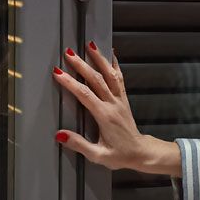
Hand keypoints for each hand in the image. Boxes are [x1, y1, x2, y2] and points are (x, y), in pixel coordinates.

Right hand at [53, 43, 168, 171]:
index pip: (86, 95)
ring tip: (90, 44)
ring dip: (99, 59)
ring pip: (110, 75)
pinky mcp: (124, 99)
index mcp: (105, 116)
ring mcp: (120, 100)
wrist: (141, 152)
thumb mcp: (98, 155)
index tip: (58, 73)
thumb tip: (60, 135)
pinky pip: (120, 78)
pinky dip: (115, 65)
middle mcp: (113, 104)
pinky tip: (110, 54)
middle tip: (69, 53)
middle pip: (96, 80)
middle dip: (81, 65)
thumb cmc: (120, 155)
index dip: (71, 83)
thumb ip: (79, 144)